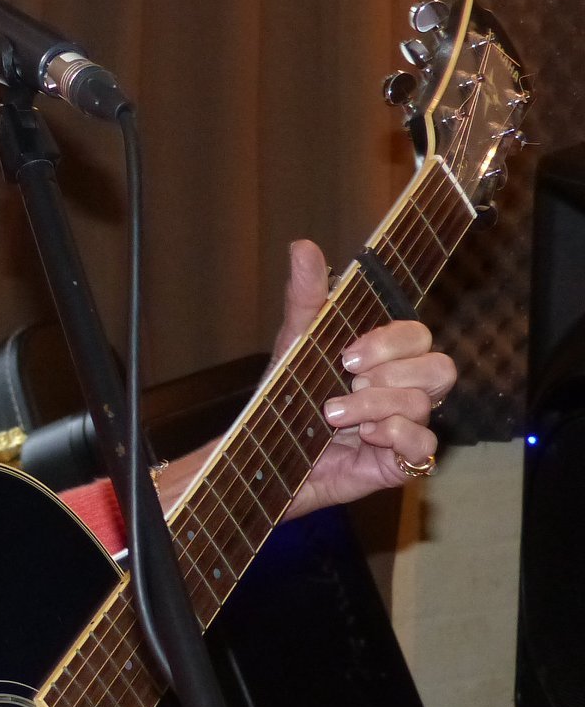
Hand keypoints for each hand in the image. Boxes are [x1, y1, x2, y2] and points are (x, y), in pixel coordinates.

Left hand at [274, 240, 455, 517]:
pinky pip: (425, 446)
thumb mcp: (294, 343)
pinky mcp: (400, 461)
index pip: (417, 334)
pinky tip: (363, 437)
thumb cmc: (286, 396)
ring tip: (334, 414)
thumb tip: (302, 245)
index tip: (347, 355)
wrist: (266, 452)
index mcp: (383, 356)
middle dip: (389, 374)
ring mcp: (405, 424)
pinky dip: (395, 436)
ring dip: (375, 406)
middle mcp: (401, 387)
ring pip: (425, 404)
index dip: (390, 342)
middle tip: (346, 381)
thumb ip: (305, 297)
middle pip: (440, 368)